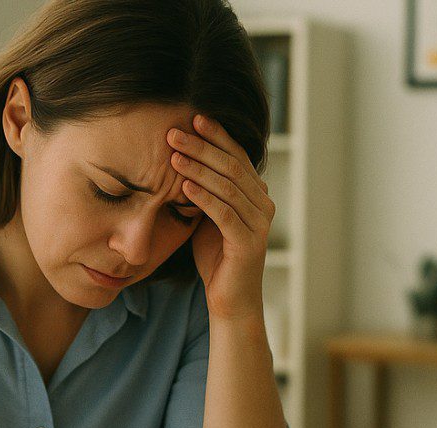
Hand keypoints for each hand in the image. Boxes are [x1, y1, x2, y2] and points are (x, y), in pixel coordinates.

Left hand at [167, 115, 274, 321]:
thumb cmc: (216, 256)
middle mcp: (263, 204)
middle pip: (231, 166)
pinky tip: (184, 185)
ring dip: (198, 168)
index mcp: (256, 194)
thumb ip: (206, 189)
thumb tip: (182, 157)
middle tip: (174, 132)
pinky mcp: (248, 243)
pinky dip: (203, 197)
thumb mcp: (209, 215)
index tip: (193, 117)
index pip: (237, 156)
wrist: (230, 299)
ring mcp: (259, 224)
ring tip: (173, 155)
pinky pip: (224, 213)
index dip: (216, 136)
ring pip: (227, 187)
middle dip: (202, 146)